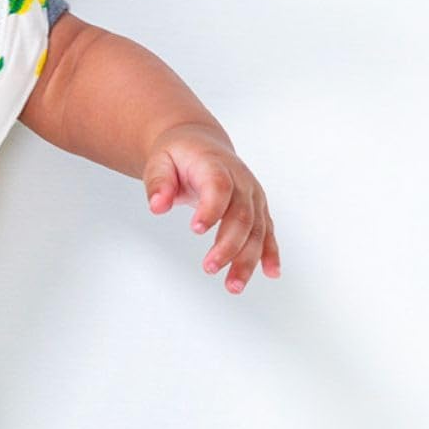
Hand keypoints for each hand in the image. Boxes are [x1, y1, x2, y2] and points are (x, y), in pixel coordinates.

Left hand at [143, 123, 280, 293]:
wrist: (198, 143)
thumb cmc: (177, 155)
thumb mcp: (158, 161)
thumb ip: (158, 183)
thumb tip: (157, 206)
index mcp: (216, 165)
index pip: (219, 187)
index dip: (211, 208)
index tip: (196, 229)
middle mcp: (241, 181)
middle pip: (242, 215)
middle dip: (228, 245)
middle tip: (209, 267)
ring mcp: (253, 196)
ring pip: (257, 230)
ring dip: (248, 259)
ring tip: (233, 285)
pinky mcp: (257, 208)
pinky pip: (267, 232)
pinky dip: (270, 253)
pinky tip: (271, 273)